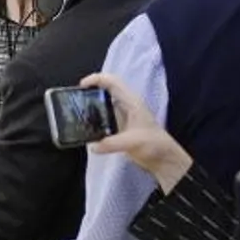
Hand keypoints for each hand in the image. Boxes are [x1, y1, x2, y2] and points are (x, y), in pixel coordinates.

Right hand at [83, 73, 190, 190]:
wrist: (164, 160)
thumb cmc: (154, 145)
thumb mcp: (133, 142)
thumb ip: (112, 143)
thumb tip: (93, 146)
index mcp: (131, 102)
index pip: (113, 82)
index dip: (97, 79)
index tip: (82, 86)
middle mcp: (126, 106)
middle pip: (106, 91)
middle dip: (91, 92)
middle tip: (76, 100)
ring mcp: (123, 117)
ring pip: (104, 105)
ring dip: (91, 107)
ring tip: (77, 114)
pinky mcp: (120, 129)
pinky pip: (104, 119)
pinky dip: (94, 121)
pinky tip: (86, 129)